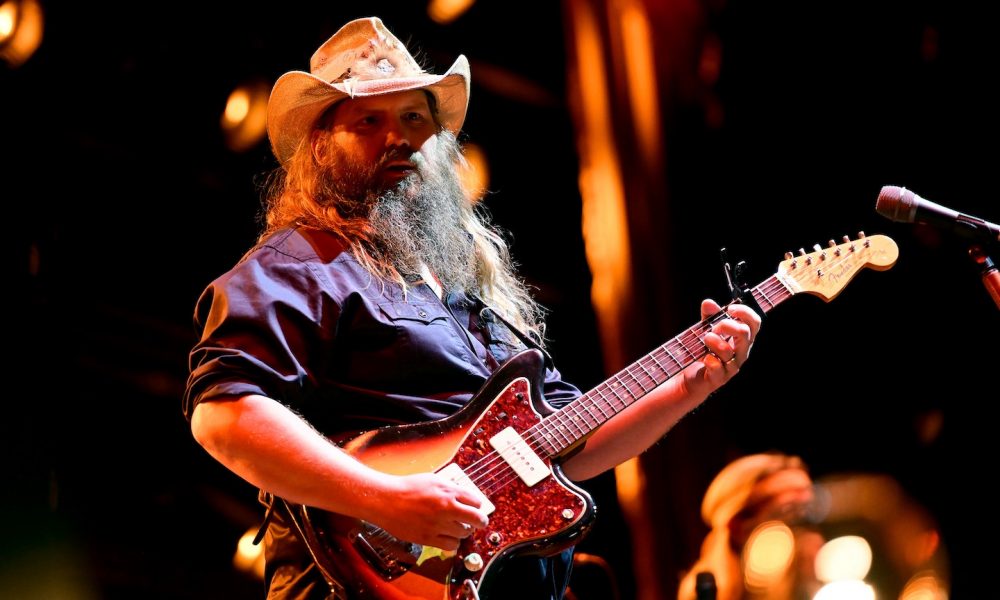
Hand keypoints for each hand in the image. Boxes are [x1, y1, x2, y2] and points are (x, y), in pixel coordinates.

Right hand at [370, 472, 489, 550]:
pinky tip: (448, 536)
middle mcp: (446, 508)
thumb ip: (450, 488)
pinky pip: (451, 545)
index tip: (475, 508)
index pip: (476, 501)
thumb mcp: (433, 479)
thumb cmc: (406, 488)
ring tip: (457, 527)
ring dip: (463, 531)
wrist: (386, 500)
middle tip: (479, 522)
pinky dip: (453, 542)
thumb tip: (464, 496)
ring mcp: (438, 524)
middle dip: (481, 521)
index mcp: (448, 491)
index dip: (477, 506)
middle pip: (477, 519)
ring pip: (465, 533)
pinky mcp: (428, 538)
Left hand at [682, 298, 760, 396]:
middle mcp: (741, 353)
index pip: (755, 323)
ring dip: (712, 341)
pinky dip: (709, 359)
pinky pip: (716, 366)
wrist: (692, 378)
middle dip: (726, 325)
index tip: (729, 309)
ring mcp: (731, 367)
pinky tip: (704, 358)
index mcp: (743, 340)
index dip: (745, 312)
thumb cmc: (705, 352)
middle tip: (714, 328)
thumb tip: (709, 303)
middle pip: (744, 333)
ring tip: (704, 340)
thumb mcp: (706, 329)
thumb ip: (709, 316)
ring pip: (727, 350)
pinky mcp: (719, 378)